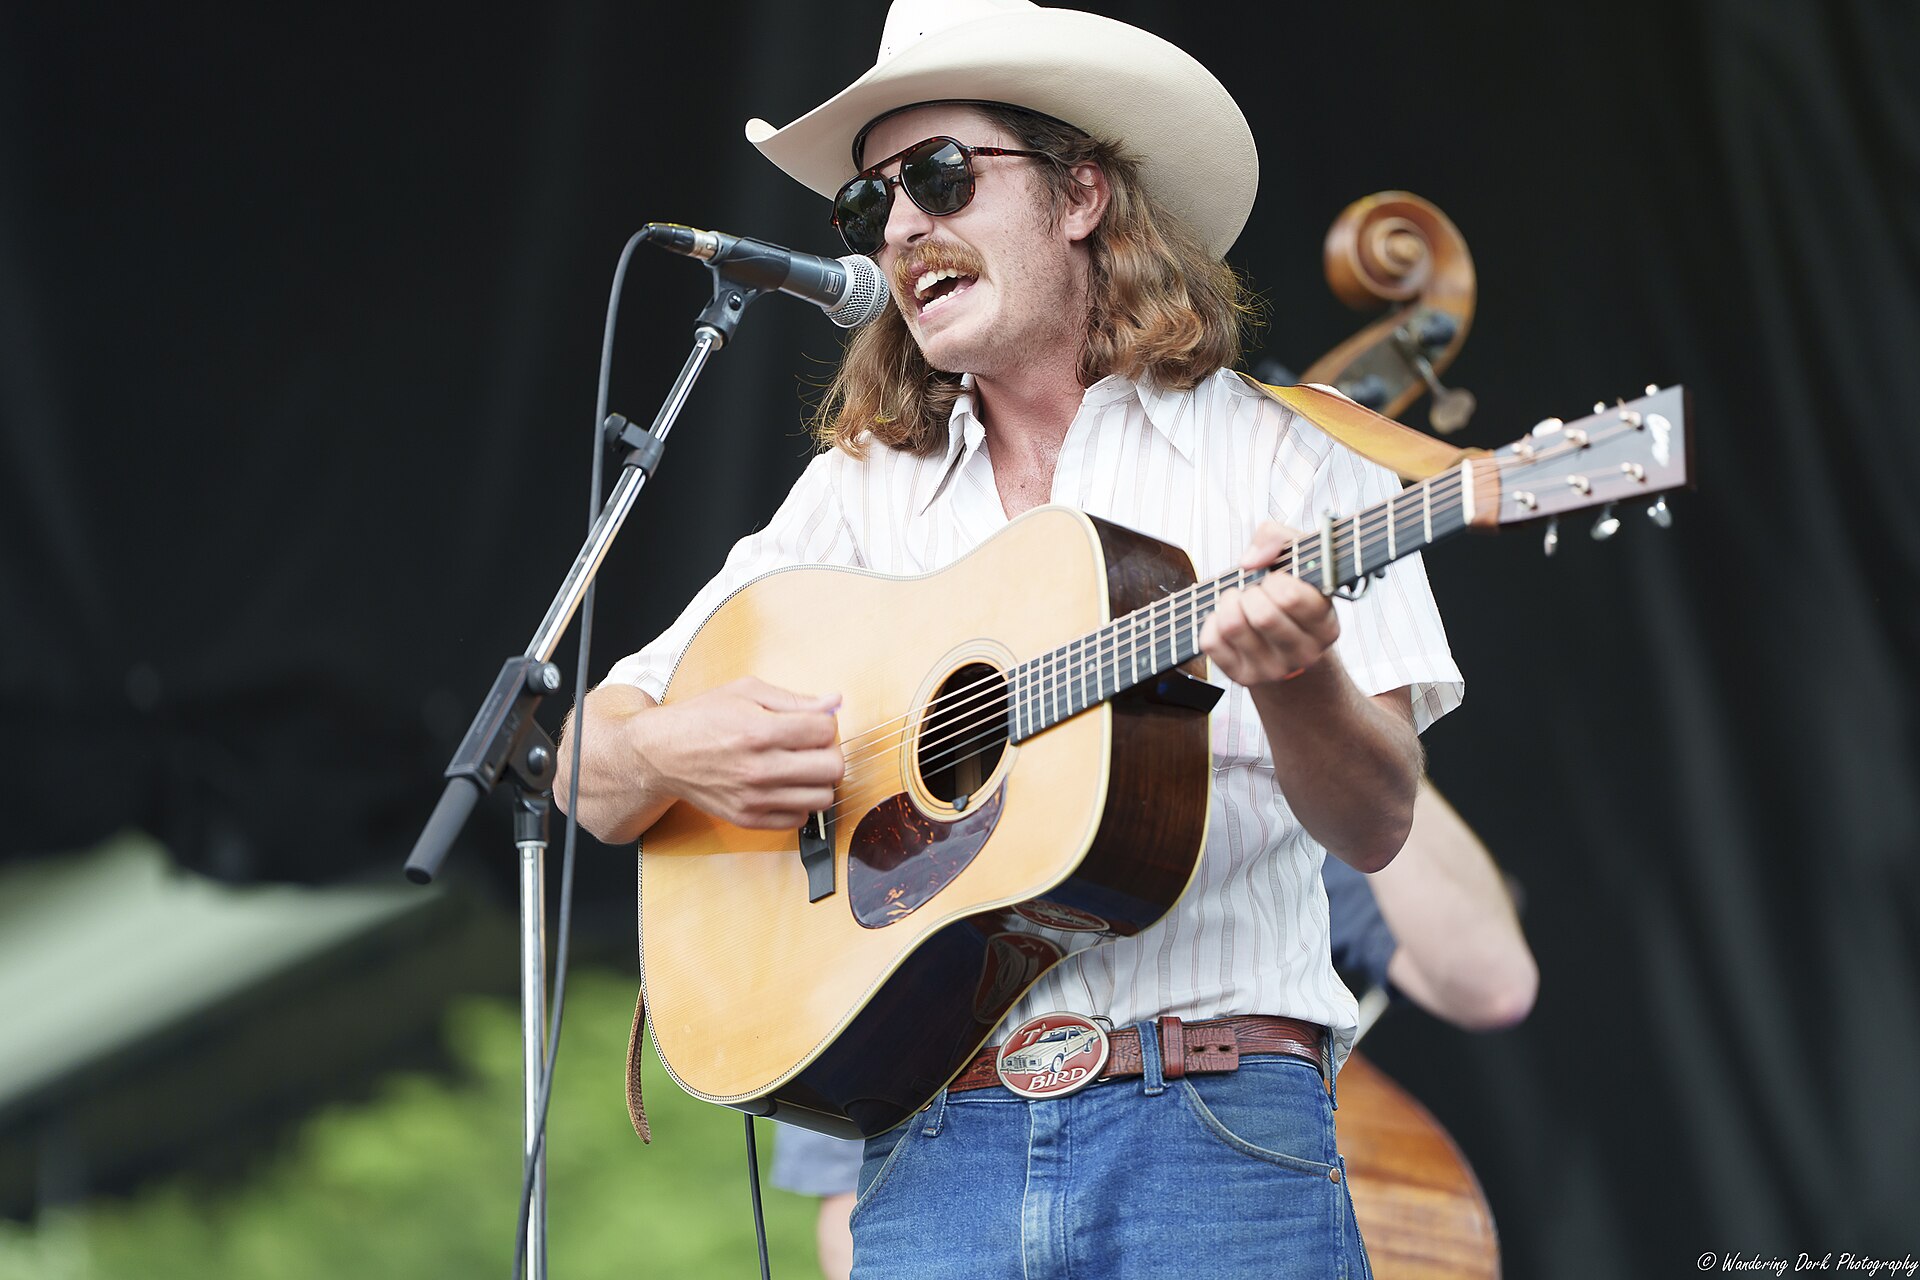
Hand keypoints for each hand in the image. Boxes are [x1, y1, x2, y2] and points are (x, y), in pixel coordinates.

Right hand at [648, 677, 843, 829]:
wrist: (662, 754)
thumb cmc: (701, 718)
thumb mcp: (746, 692)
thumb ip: (794, 699)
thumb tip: (834, 702)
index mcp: (760, 730)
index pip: (825, 731)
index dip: (825, 724)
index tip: (813, 724)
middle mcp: (759, 768)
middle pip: (832, 768)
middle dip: (829, 752)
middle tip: (813, 747)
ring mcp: (755, 798)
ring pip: (822, 798)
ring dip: (819, 781)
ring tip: (801, 767)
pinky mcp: (748, 818)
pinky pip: (799, 818)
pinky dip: (799, 802)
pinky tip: (785, 786)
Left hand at [1200, 521, 1339, 688]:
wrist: (1288, 645)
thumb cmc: (1293, 592)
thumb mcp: (1298, 557)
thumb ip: (1278, 538)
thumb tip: (1249, 561)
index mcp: (1326, 626)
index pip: (1290, 597)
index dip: (1274, 579)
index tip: (1276, 579)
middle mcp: (1304, 654)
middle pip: (1261, 615)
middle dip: (1250, 591)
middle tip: (1256, 590)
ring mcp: (1272, 670)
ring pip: (1232, 626)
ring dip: (1229, 601)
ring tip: (1240, 600)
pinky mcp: (1243, 676)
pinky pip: (1210, 641)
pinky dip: (1212, 620)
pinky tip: (1228, 618)